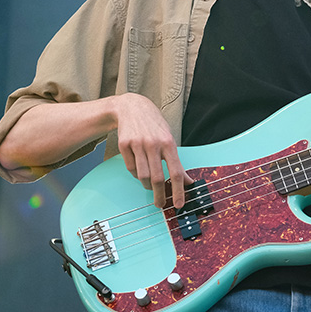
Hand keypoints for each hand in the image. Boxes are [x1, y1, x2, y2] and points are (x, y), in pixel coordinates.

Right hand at [112, 93, 191, 209]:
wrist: (132, 107)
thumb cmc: (154, 125)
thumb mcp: (169, 139)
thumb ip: (177, 161)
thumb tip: (186, 181)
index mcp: (168, 143)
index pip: (176, 172)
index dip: (178, 190)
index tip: (179, 204)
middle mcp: (153, 144)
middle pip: (157, 178)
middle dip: (160, 195)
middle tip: (160, 204)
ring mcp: (138, 144)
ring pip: (142, 176)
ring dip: (147, 186)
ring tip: (149, 185)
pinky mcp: (124, 145)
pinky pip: (131, 168)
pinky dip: (136, 173)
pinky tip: (140, 169)